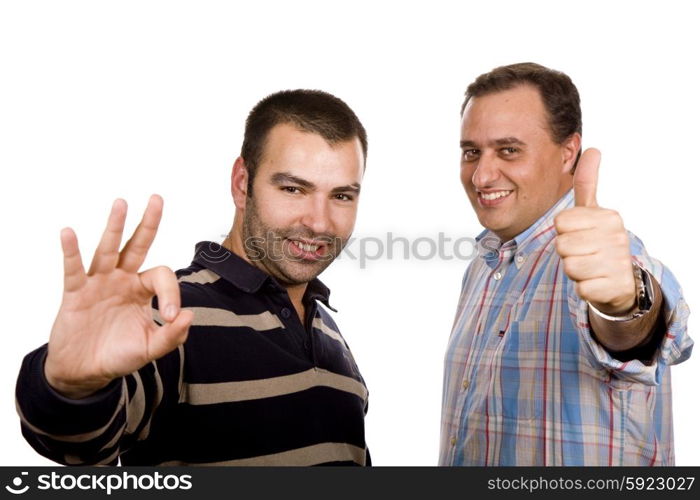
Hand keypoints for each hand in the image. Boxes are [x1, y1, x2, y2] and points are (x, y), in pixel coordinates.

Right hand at [44, 195, 193, 398]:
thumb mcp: (151, 348)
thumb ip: (173, 335)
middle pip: (137, 246)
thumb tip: (189, 315)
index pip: (162, 277)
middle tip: (157, 199)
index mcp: (142, 290)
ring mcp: (99, 284)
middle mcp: (122, 280)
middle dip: (148, 223)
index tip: (170, 316)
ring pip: (108, 250)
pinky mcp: (76, 293)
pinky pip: (74, 269)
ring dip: (114, 226)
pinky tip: (68, 233)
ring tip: (121, 203)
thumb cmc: (119, 355)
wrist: (86, 372)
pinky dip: (71, 251)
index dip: (171, 293)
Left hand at [554, 149, 635, 315]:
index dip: (563, 232)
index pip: (560, 222)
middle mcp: (617, 237)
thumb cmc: (599, 243)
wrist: (621, 282)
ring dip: (574, 270)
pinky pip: (581, 288)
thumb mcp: (594, 212)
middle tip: (584, 253)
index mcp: (609, 216)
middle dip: (567, 252)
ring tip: (590, 267)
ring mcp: (618, 262)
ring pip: (569, 266)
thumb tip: (592, 148)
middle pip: (562, 245)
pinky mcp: (615, 287)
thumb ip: (587, 183)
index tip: (580, 234)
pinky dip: (584, 288)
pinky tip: (596, 283)